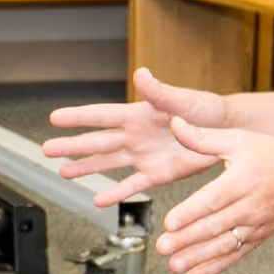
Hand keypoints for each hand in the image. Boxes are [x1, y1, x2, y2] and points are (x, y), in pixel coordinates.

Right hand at [42, 68, 231, 203]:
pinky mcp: (157, 174)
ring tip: (63, 172)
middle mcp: (135, 135)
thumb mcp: (183, 99)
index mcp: (138, 114)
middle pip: (96, 141)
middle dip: (71, 146)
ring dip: (85, 168)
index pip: (101, 115)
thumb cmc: (205, 110)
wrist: (226, 132)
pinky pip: (132, 185)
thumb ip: (160, 91)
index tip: (54, 118)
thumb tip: (142, 73)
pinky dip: (115, 193)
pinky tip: (99, 200)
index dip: (78, 117)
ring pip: (107, 163)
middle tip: (47, 149)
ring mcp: (143, 155)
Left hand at [150, 117, 273, 273]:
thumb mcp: (240, 139)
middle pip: (215, 226)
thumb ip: (203, 138)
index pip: (214, 200)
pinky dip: (212, 270)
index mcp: (244, 180)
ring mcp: (255, 225)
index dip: (191, 213)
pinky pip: (233, 257)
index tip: (170, 222)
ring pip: (222, 246)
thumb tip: (174, 124)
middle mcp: (251, 206)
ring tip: (174, 266)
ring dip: (196, 259)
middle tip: (163, 247)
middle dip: (187, 239)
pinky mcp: (257, 238)